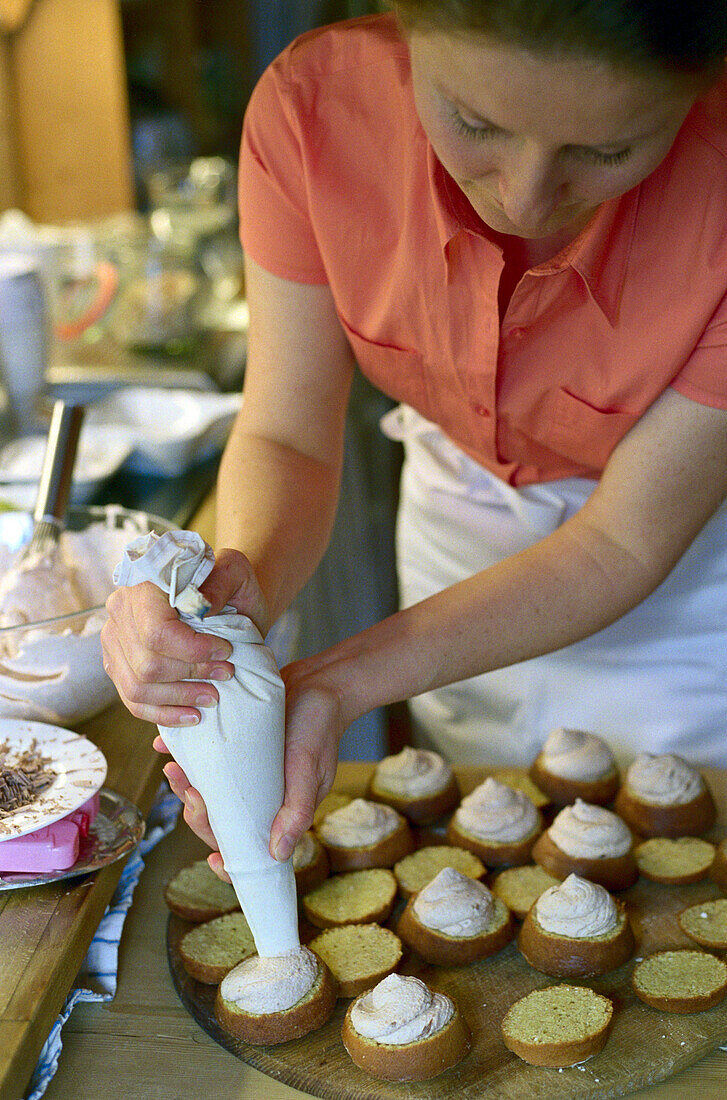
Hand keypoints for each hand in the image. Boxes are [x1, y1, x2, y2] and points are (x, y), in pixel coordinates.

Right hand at [101, 547, 268, 727]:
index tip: (226, 651)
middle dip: (191, 676)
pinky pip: (133, 701)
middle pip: (147, 665)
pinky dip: (163, 714)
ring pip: (137, 688)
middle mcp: (120, 612)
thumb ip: (220, 582)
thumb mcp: (234, 571)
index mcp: (142, 585)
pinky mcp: (119, 665)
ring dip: (180, 698)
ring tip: (212, 696)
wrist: (225, 595)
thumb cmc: (229, 583)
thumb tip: (201, 606)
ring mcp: (115, 641)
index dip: (193, 651)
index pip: (157, 633)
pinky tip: (192, 716)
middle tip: (226, 675)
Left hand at [160, 659, 347, 880]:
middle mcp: (258, 797)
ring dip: (185, 786)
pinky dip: (184, 754)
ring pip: (207, 793)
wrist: (317, 684)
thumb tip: (278, 855)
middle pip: (219, 822)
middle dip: (197, 813)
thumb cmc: (319, 729)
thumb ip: (296, 811)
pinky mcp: (234, 750)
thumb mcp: (310, 769)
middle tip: (188, 790)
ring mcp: (244, 774)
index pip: (251, 850)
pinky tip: (167, 745)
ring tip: (174, 767)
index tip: (213, 860)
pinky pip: (205, 760)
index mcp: (279, 812)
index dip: (230, 863)